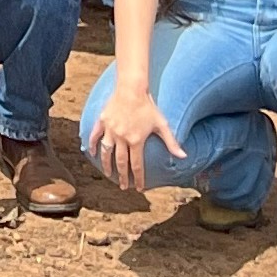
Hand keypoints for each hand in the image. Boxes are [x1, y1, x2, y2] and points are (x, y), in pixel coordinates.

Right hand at [88, 74, 182, 191]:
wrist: (132, 88)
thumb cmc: (148, 106)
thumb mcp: (162, 125)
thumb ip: (171, 142)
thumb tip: (184, 156)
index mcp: (136, 140)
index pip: (136, 165)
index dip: (138, 178)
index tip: (139, 188)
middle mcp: (122, 138)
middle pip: (121, 162)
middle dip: (122, 177)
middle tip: (123, 186)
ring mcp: (110, 130)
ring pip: (106, 152)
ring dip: (107, 165)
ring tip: (108, 174)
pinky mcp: (102, 122)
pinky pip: (95, 136)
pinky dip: (92, 145)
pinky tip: (92, 153)